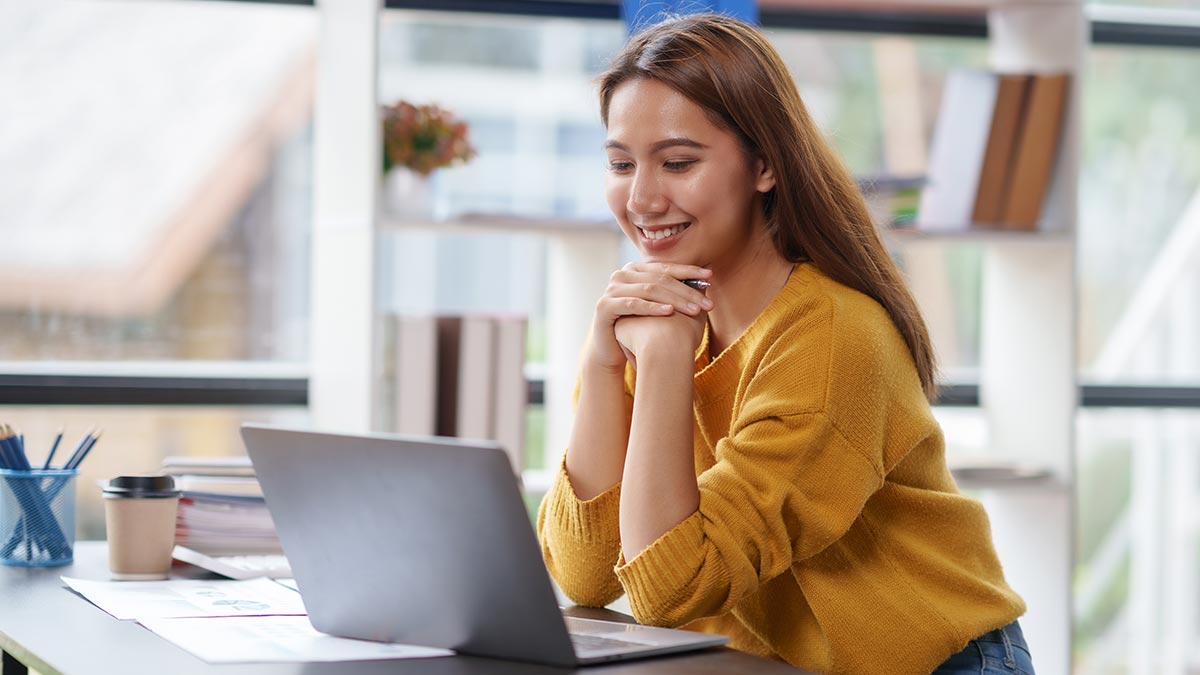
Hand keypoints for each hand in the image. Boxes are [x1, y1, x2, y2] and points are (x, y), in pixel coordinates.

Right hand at [587, 262, 712, 371]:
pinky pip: (632, 304)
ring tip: (695, 311)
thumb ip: (675, 292)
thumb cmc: (639, 327)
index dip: (689, 271)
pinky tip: (670, 312)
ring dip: (675, 300)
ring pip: (649, 290)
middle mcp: (621, 275)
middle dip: (687, 291)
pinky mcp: (604, 306)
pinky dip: (652, 308)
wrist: (611, 348)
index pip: (666, 267)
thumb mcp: (659, 306)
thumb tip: (706, 280)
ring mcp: (611, 289)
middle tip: (707, 304)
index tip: (710, 276)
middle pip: (660, 279)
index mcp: (635, 270)